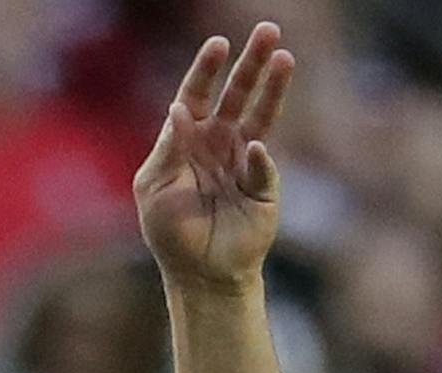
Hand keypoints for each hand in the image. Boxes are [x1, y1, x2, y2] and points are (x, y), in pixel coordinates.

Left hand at [136, 24, 295, 292]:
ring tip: (285, 57)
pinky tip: (253, 150)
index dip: (207, 70)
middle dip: (250, 64)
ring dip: (273, 88)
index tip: (218, 44)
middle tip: (268, 30)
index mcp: (188, 141)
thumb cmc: (171, 233)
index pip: (198, 95)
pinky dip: (258, 158)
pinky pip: (262, 165)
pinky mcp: (263, 186)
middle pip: (236, 95)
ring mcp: (244, 161)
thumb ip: (168, 149)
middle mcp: (218, 144)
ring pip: (261, 117)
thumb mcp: (156, 189)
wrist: (200, 274)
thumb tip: (179, 108)